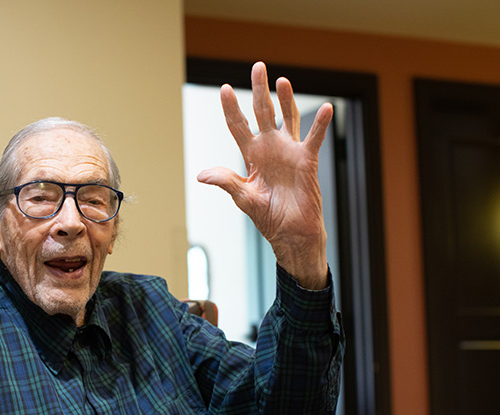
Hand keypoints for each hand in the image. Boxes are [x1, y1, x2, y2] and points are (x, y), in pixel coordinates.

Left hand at [197, 62, 332, 289]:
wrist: (290, 233)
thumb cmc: (268, 216)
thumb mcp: (243, 197)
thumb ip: (226, 181)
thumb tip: (201, 174)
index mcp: (252, 156)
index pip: (238, 126)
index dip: (231, 108)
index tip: (223, 89)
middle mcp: (270, 148)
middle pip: (263, 112)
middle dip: (259, 90)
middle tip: (257, 67)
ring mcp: (289, 152)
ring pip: (288, 118)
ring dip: (286, 99)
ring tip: (281, 80)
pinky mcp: (307, 161)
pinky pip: (314, 139)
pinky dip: (320, 124)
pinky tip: (327, 107)